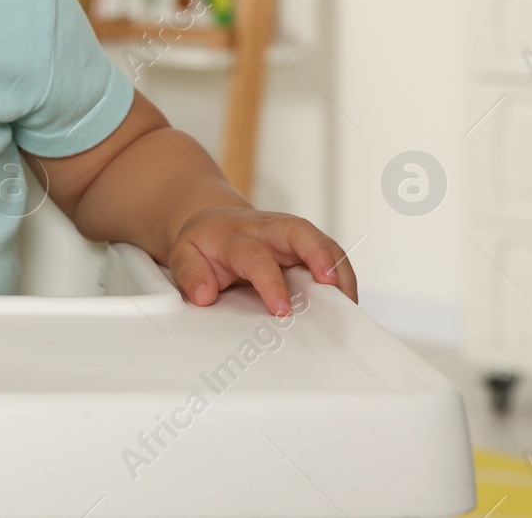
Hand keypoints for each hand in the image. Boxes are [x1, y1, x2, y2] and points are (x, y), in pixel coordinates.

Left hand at [166, 205, 356, 316]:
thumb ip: (190, 274)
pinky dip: (342, 275)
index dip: (270, 282)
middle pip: (298, 230)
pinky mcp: (305, 244)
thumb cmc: (203, 244)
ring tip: (349, 301)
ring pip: (322, 240)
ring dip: (340, 268)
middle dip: (319, 254)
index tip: (281, 310)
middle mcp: (266, 230)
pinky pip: (329, 254)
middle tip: (332, 284)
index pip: (255, 256)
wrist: (212, 221)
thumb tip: (204, 295)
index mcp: (234, 236)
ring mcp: (289, 235)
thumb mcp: (183, 255)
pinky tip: (347, 300)